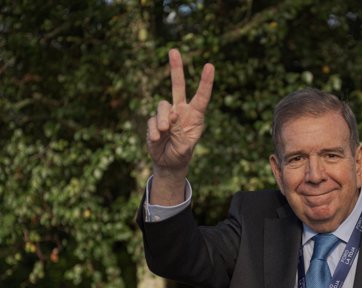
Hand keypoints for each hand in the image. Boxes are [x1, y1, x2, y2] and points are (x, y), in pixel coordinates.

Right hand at [147, 49, 213, 174]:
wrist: (169, 162)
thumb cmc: (182, 153)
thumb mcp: (187, 148)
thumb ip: (181, 135)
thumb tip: (169, 120)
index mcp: (195, 115)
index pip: (201, 97)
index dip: (205, 82)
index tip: (210, 66)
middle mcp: (181, 110)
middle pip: (178, 86)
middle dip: (176, 68)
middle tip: (174, 50)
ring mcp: (167, 115)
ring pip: (162, 106)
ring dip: (163, 118)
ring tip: (165, 130)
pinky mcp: (153, 122)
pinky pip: (152, 121)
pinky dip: (154, 130)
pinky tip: (157, 139)